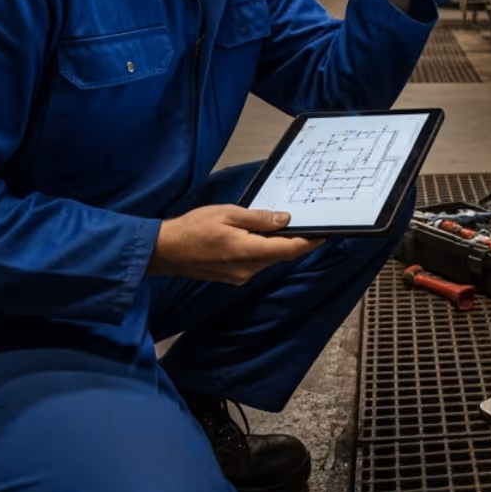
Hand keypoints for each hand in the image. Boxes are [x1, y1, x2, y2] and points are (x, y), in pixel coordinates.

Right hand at [147, 205, 323, 284]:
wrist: (165, 251)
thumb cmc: (193, 228)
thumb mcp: (228, 214)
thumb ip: (258, 219)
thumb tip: (285, 220)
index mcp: (248, 251)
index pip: (289, 250)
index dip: (309, 242)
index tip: (325, 233)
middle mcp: (248, 269)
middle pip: (280, 255)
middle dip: (293, 240)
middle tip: (305, 222)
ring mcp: (240, 276)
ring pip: (269, 259)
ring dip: (276, 245)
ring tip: (280, 225)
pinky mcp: (233, 277)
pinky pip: (256, 263)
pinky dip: (262, 250)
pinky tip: (257, 236)